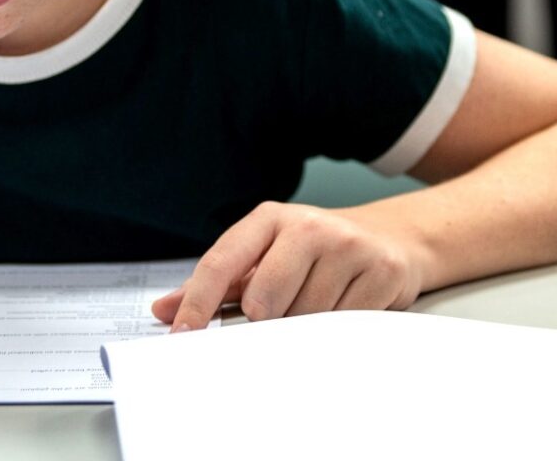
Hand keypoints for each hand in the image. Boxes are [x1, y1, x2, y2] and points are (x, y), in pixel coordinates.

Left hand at [151, 202, 427, 331]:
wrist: (392, 237)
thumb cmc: (315, 251)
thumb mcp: (264, 255)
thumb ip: (217, 284)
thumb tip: (164, 310)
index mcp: (269, 219)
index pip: (221, 263)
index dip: (197, 303)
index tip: (182, 335)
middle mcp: (308, 225)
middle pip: (263, 300)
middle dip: (265, 320)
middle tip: (279, 314)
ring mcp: (348, 246)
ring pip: (305, 317)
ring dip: (304, 325)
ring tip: (318, 303)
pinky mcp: (381, 271)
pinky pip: (343, 323)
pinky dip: (337, 328)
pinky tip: (344, 306)